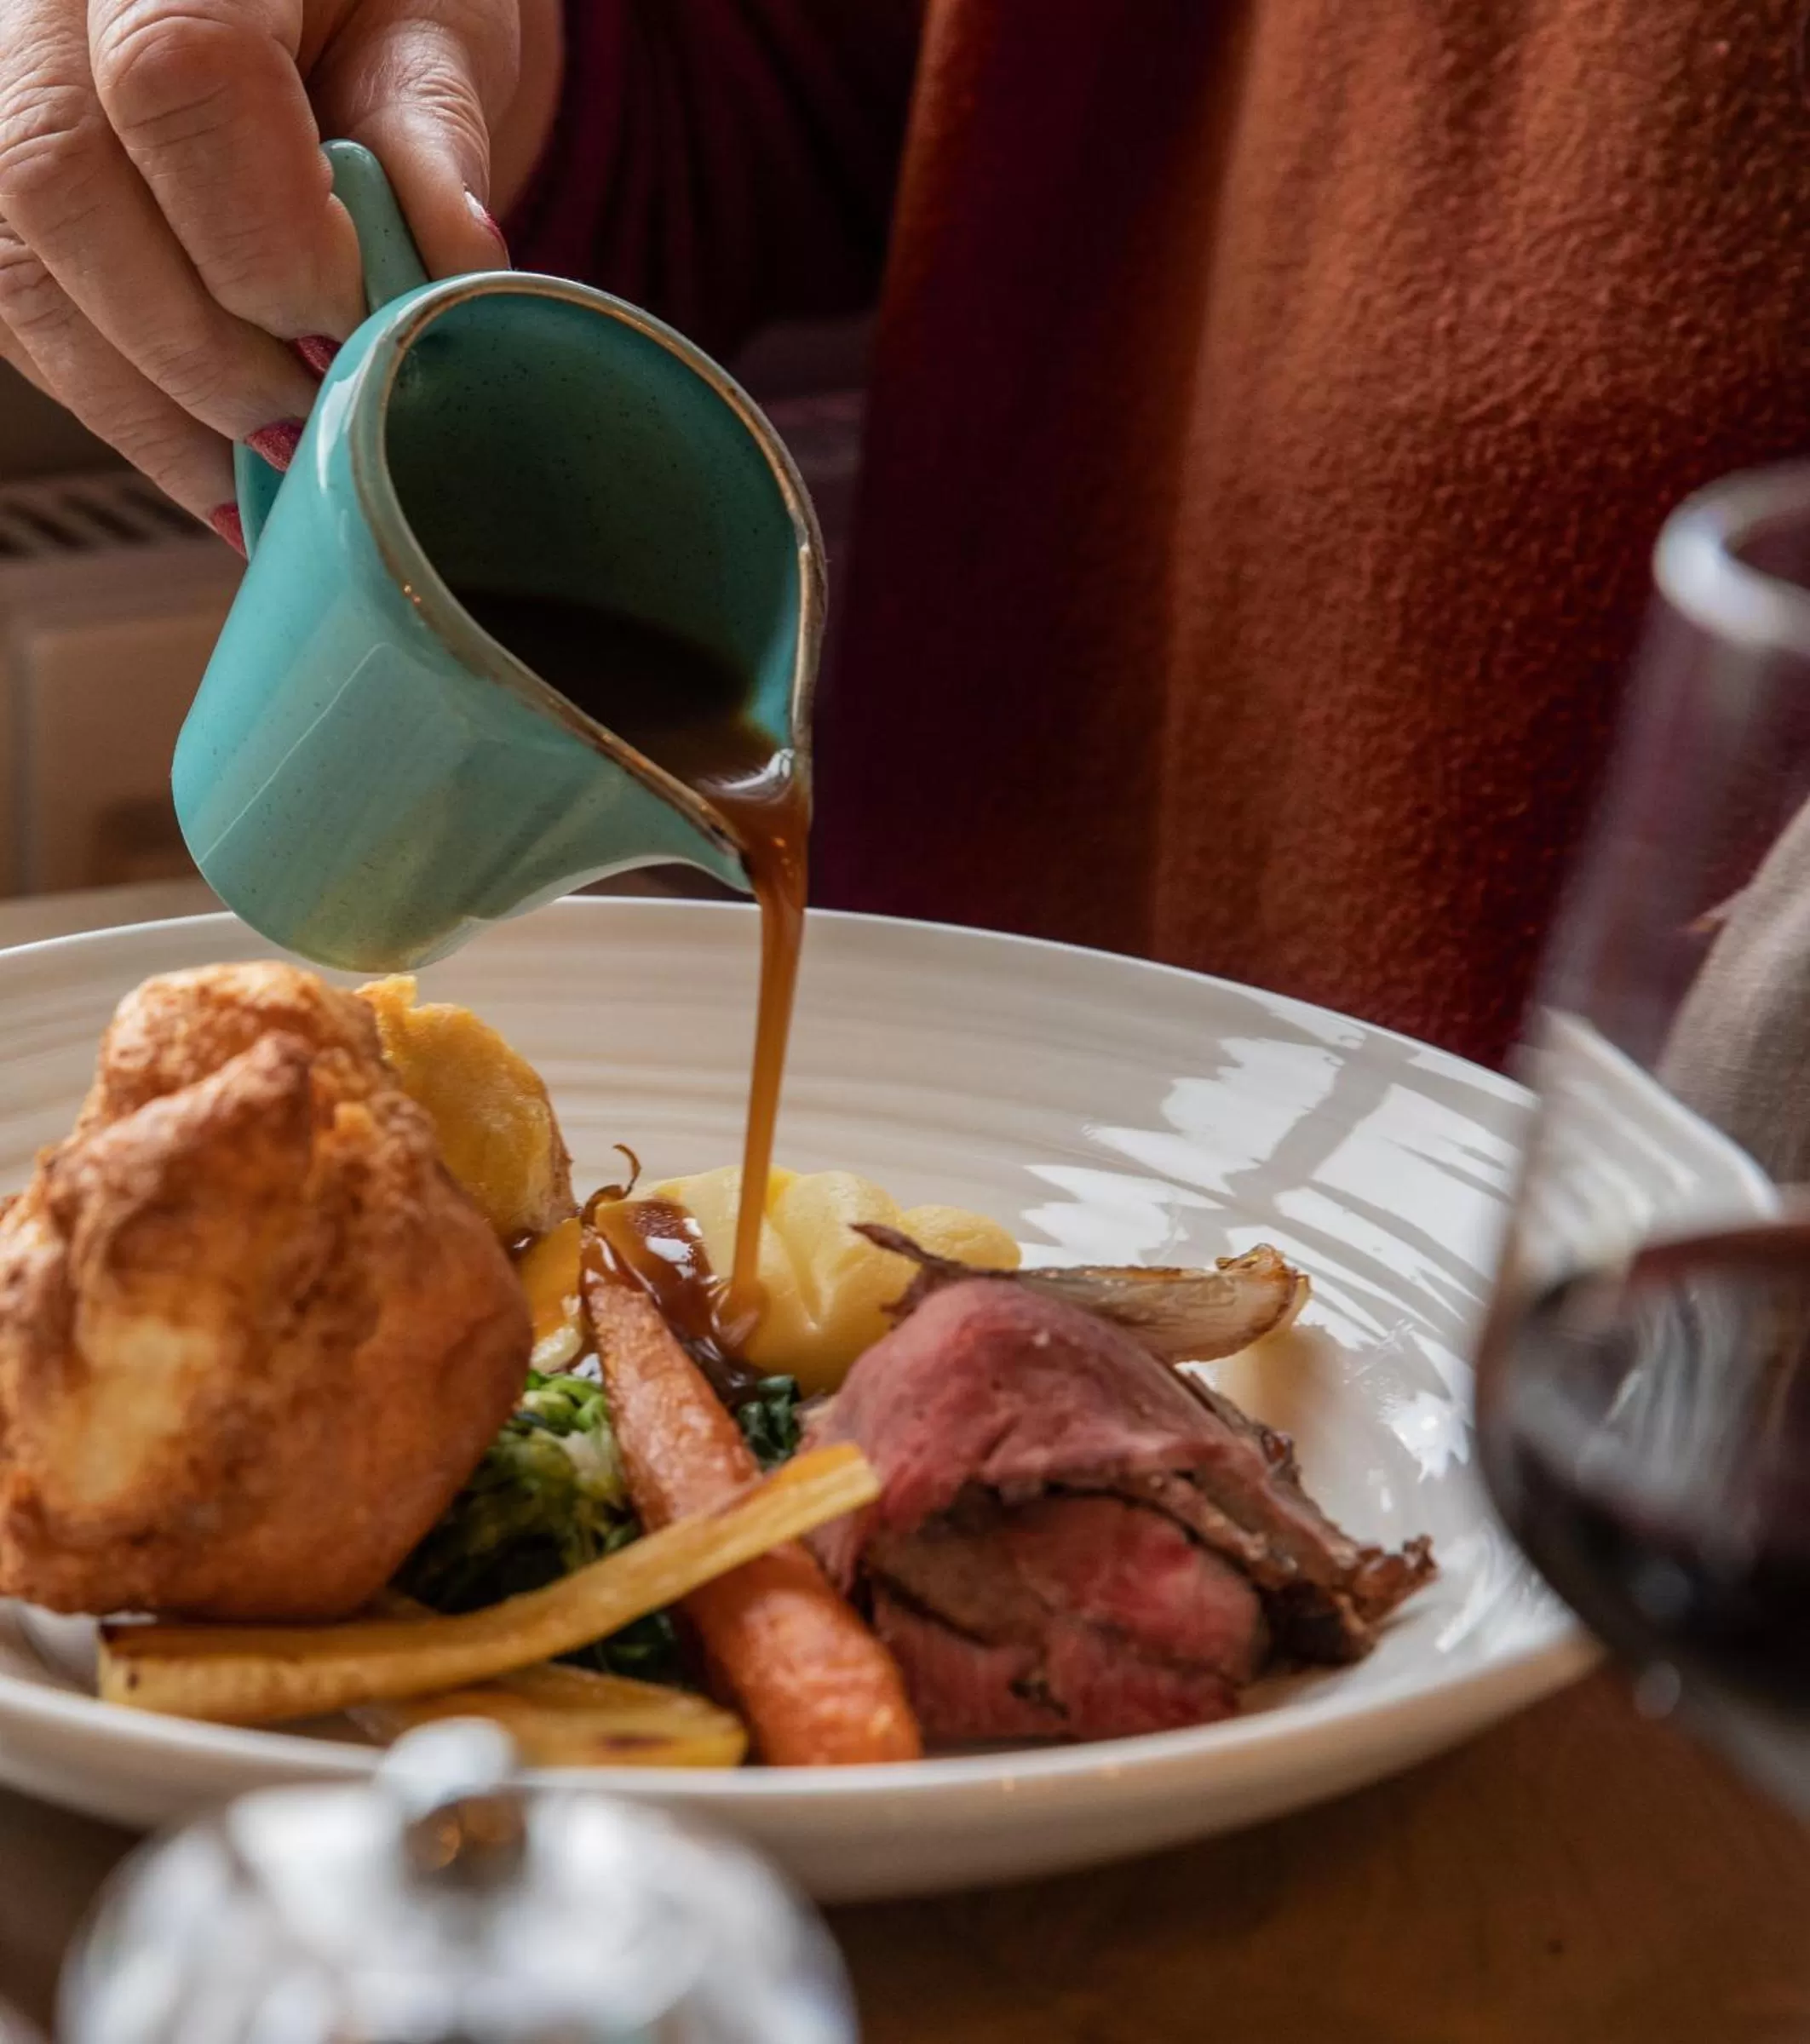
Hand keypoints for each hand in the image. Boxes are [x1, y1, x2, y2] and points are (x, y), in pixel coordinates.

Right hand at [0, 0, 548, 546]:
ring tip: (281, 464)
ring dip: (161, 409)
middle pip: (61, 185)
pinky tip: (224, 464)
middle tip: (317, 418)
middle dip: (205, 346)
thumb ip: (431, 137)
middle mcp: (34, 0)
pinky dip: (132, 415)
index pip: (181, 79)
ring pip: (21, 275)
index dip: (269, 239)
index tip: (354, 325)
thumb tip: (454, 274)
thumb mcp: (426, 24)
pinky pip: (21, 322)